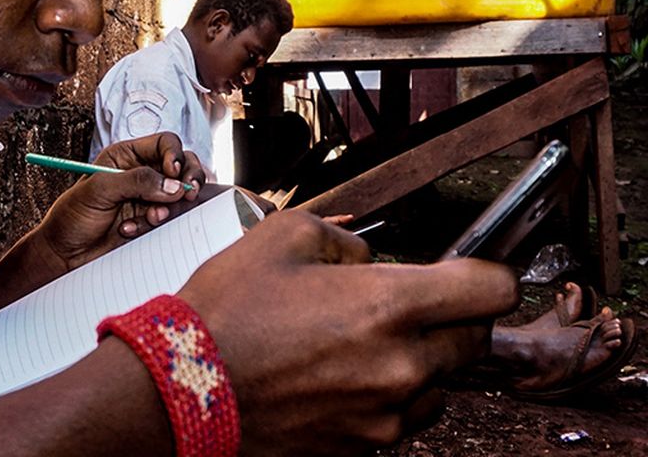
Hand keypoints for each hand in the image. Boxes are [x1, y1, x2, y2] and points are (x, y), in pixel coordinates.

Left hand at [34, 133, 206, 271]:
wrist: (66, 254)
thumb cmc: (72, 217)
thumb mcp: (99, 190)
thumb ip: (136, 181)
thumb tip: (172, 185)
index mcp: (127, 156)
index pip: (165, 143)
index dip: (174, 154)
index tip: (172, 171)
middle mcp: (143, 174)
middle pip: (184, 165)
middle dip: (190, 178)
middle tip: (187, 193)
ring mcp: (151, 199)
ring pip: (184, 194)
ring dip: (172, 207)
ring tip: (150, 218)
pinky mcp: (154, 223)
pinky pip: (174, 220)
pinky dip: (160, 226)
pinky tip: (130, 230)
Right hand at [179, 211, 518, 455]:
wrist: (182, 388)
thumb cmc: (225, 312)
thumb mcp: (282, 236)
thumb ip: (345, 237)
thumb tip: (370, 257)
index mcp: (386, 304)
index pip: (489, 290)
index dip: (489, 273)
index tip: (476, 270)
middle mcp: (399, 365)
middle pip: (475, 339)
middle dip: (452, 315)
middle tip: (408, 302)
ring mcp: (384, 413)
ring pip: (442, 384)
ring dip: (421, 360)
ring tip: (362, 343)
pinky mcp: (364, 446)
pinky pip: (403, 417)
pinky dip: (389, 395)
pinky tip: (343, 375)